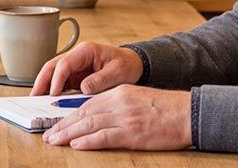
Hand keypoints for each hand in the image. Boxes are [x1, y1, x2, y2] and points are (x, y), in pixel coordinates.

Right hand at [30, 42, 142, 96]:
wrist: (133, 64)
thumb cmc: (126, 65)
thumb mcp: (118, 72)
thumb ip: (101, 80)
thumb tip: (84, 88)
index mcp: (86, 51)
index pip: (65, 63)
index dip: (57, 78)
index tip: (53, 93)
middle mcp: (77, 57)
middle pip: (52, 66)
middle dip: (42, 81)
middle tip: (34, 97)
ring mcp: (74, 66)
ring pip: (53, 74)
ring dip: (44, 86)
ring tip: (37, 100)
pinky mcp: (75, 76)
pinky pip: (60, 83)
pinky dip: (52, 91)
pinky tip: (48, 101)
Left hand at [41, 85, 191, 150]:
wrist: (188, 113)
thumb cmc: (167, 108)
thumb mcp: (138, 98)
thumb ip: (118, 104)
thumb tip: (98, 115)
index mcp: (119, 92)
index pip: (87, 103)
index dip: (69, 114)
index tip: (57, 123)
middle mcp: (118, 103)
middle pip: (83, 113)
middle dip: (63, 124)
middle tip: (49, 134)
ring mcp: (124, 118)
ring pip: (89, 124)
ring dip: (68, 133)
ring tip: (55, 140)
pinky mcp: (132, 133)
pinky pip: (104, 137)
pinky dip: (88, 141)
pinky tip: (76, 144)